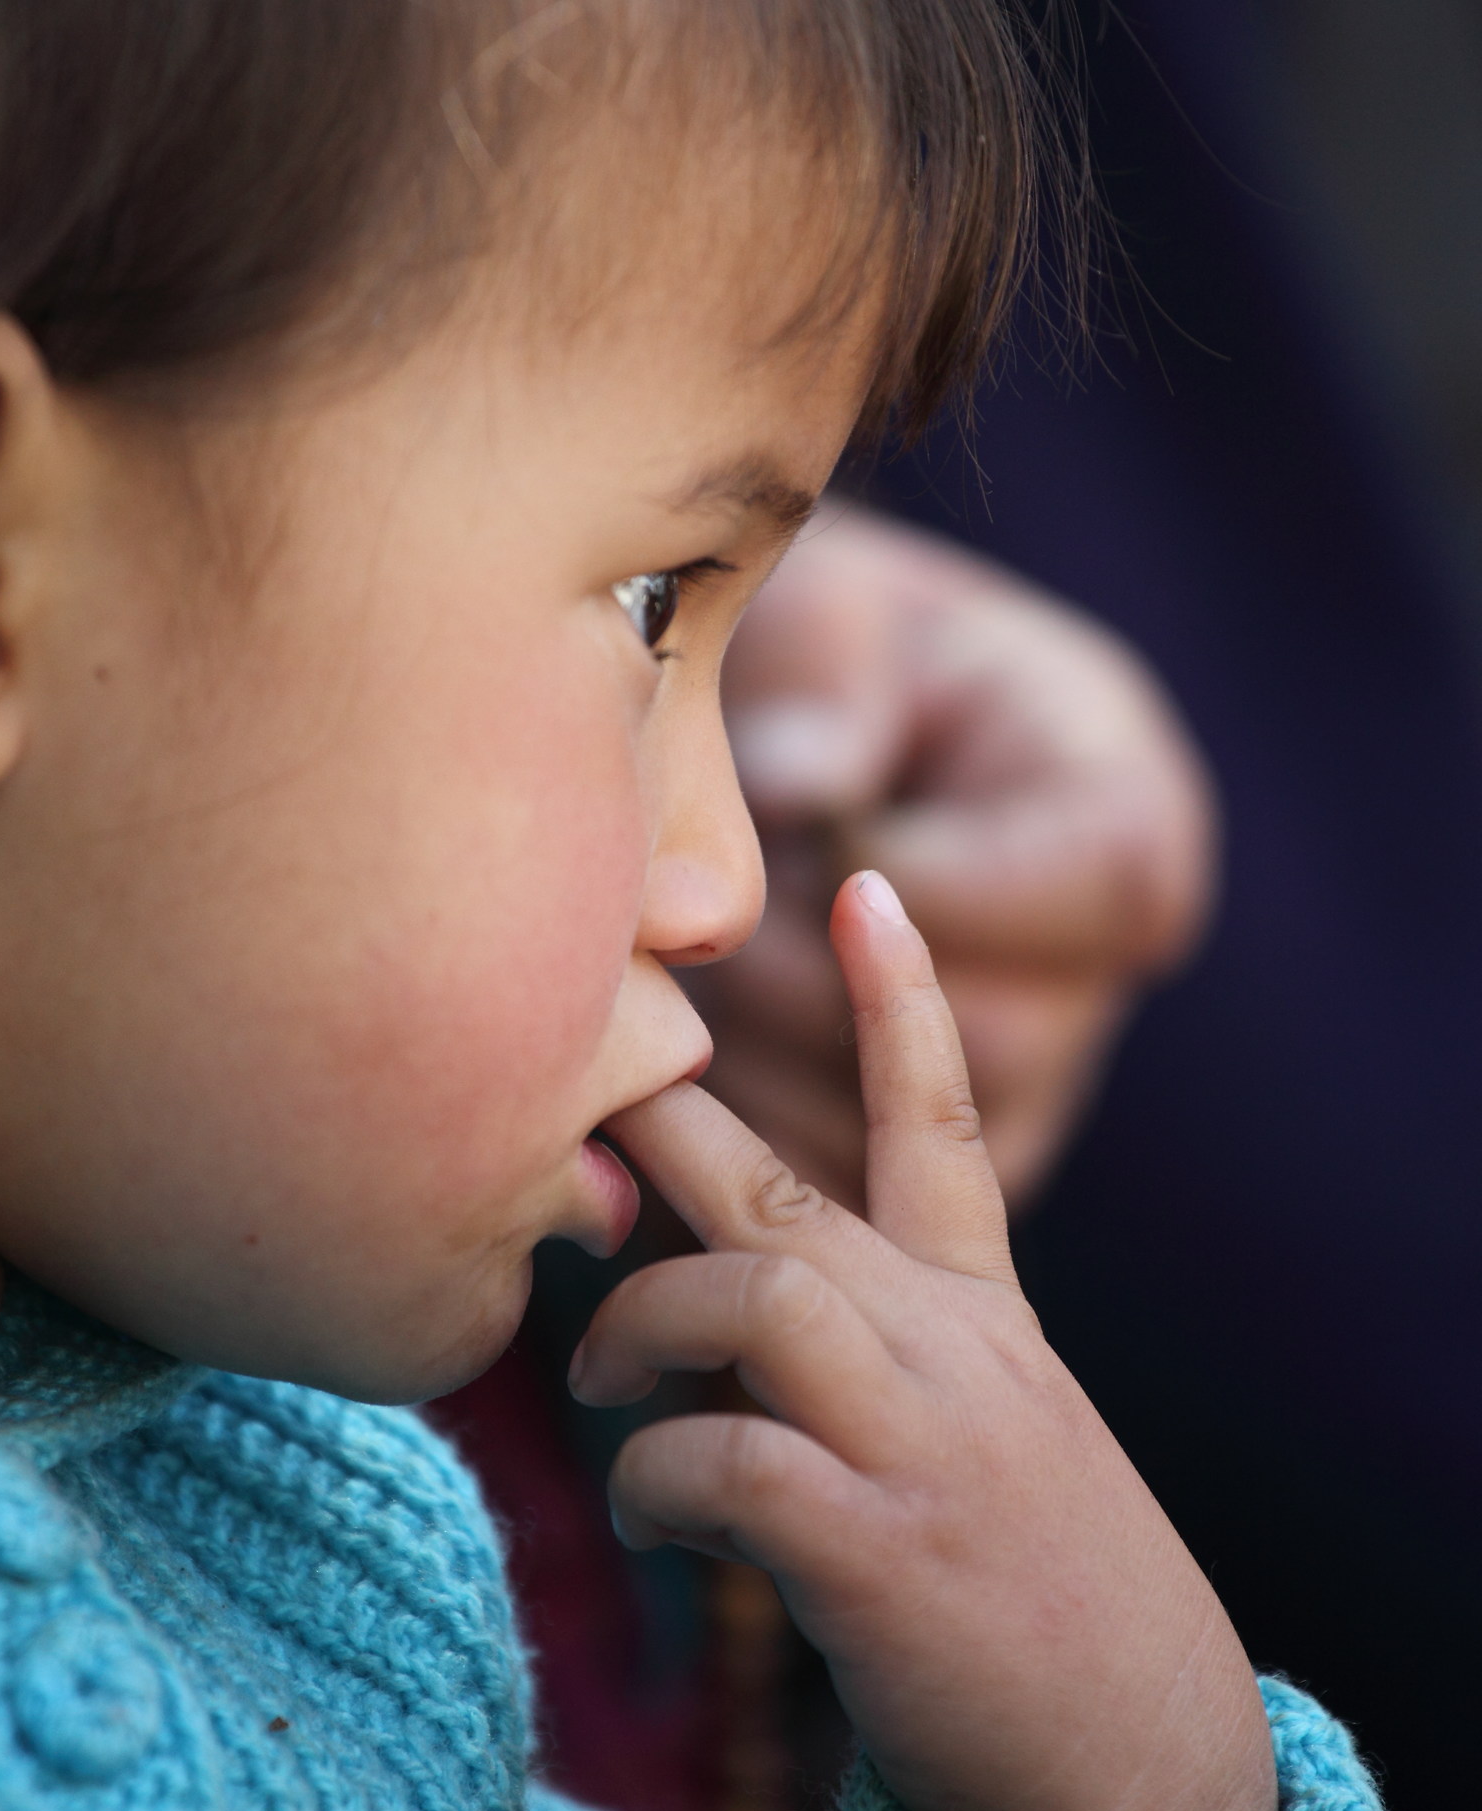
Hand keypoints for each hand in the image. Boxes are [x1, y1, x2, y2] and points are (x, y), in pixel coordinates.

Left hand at [576, 873, 1274, 1810]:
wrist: (1143, 1784)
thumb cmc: (1032, 1606)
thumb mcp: (981, 1445)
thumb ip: (871, 1361)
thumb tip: (711, 1313)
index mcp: (984, 1320)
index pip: (946, 1126)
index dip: (903, 1003)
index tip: (860, 889)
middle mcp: (955, 1354)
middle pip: (791, 1191)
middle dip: (665, 1123)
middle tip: (572, 1101)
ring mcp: (924, 1445)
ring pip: (751, 1291)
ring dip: (638, 1326)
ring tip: (594, 1382)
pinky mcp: (881, 1550)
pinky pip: (722, 1458)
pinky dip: (651, 1476)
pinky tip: (645, 1515)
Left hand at [694, 504, 1217, 1210]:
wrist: (800, 739)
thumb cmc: (830, 654)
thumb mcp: (836, 616)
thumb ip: (832, 689)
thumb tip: (804, 789)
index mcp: (1127, 822)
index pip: (1095, 889)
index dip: (923, 873)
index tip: (810, 828)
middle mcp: (1101, 972)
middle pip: (994, 1042)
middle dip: (813, 982)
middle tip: (714, 910)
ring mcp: (1027, 1082)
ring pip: (909, 1145)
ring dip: (758, 1060)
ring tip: (689, 961)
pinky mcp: (934, 1178)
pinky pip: (845, 1195)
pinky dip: (739, 1135)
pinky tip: (682, 1045)